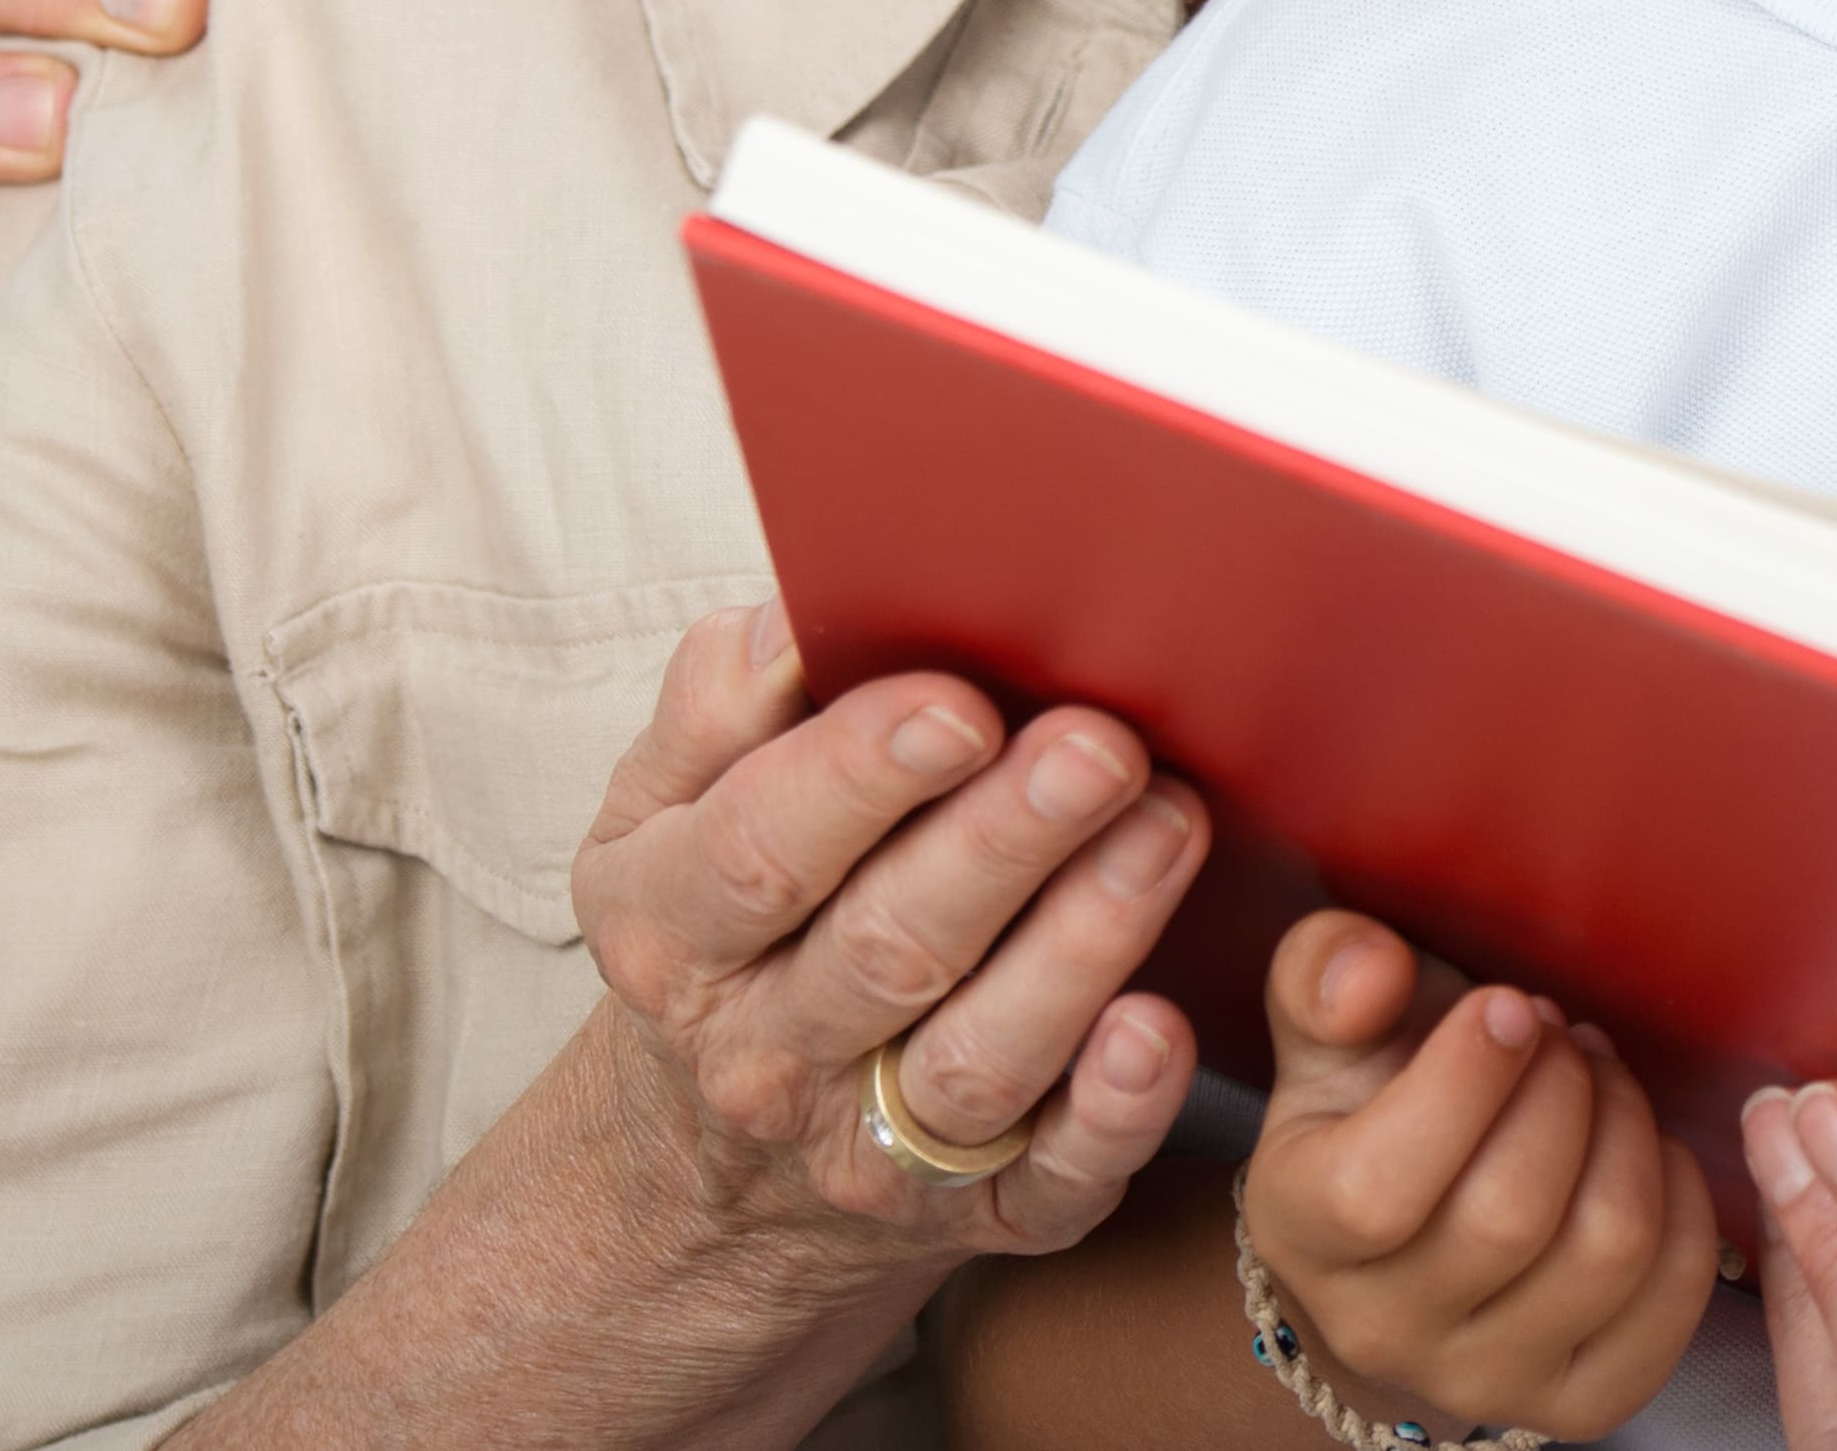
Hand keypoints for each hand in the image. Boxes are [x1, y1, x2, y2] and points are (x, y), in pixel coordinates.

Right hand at [557, 603, 1204, 1296]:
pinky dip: (1110, 1118)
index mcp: (675, 931)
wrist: (710, 1163)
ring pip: (979, 1060)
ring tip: (1168, 830)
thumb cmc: (729, 916)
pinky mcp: (978, 1214)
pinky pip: (1052, 1180)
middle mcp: (765, 1052)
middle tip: (1102, 748)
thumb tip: (793, 622)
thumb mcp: (668, 812)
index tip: (959, 708)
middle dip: (1004, 843)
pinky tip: (1161, 1033)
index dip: (857, 778)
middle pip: (890, 949)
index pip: (759, 852)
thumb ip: (718, 706)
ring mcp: (869, 1147)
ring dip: (1082, 946)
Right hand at [1245, 913, 1724, 1441]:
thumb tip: (1370, 975)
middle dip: (1565, 1089)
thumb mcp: (1332, 1021)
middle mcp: (1380, 1329)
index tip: (1511, 1006)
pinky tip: (1647, 1153)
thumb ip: (1326, 969)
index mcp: (1300, 1229)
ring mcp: (1481, 1381)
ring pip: (1604, 1250)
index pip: (1380, 1188)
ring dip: (1630, 1131)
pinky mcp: (1578, 1402)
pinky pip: (1669, 1305)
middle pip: (1513, 1212)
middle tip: (1563, 1038)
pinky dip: (1684, 1207)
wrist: (1410, 1227)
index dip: (1466, 1079)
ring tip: (1603, 1082)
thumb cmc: (1378, 1094)